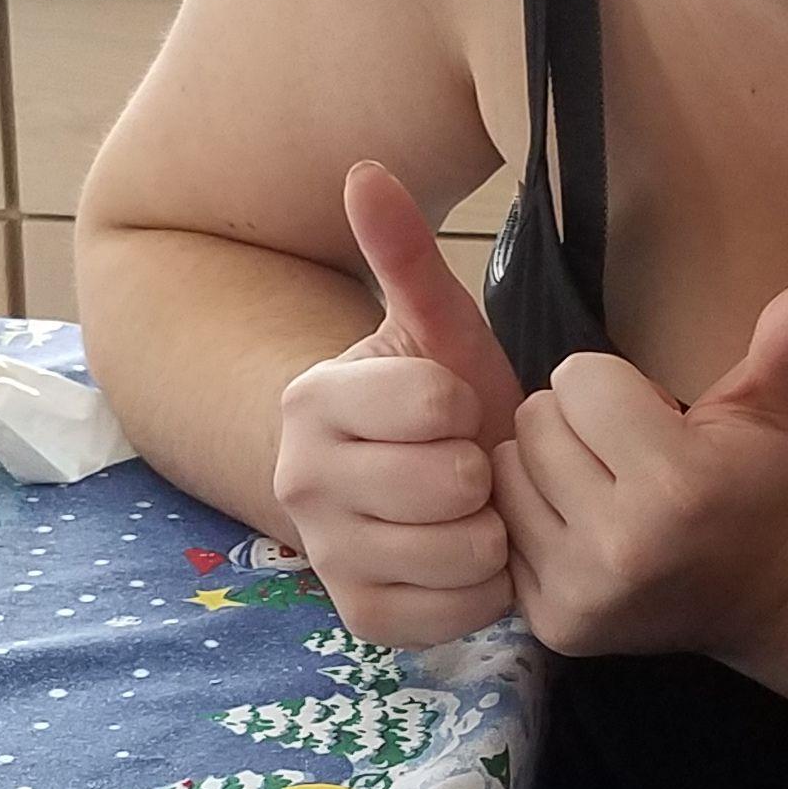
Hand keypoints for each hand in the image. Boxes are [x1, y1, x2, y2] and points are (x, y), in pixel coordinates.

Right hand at [271, 161, 520, 651]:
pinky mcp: (360, 619)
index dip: (467, 405)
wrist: (414, 486)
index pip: (435, 405)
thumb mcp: (436, 329)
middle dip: (480, 472)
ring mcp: (326, 557)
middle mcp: (299, 482)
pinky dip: (482, 588)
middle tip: (466, 465)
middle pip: (450, 482)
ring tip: (470, 510)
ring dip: (488, 530)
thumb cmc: (436, 403)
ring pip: (461, 549)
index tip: (453, 407)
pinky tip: (466, 558)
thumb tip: (366, 169)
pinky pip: (458, 611)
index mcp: (312, 400)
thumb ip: (404, 255)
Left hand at [493, 274, 787, 660]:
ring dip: (544, 466)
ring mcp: (581, 592)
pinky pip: (499, 528)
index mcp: (679, 484)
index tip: (652, 417)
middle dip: (576, 421)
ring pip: (504, 471)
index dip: (614, 385)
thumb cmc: (761, 482)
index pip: (578, 378)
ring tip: (600, 485)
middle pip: (535, 420)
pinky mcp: (550, 623)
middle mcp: (623, 546)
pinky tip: (580, 527)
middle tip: (624, 452)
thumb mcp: (783, 406)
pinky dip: (532, 518)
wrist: (760, 589)